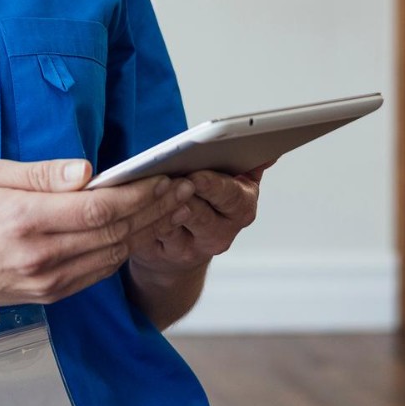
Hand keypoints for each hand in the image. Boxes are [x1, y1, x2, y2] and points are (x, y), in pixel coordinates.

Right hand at [0, 158, 194, 318]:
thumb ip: (41, 174)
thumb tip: (88, 170)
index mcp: (26, 221)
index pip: (99, 209)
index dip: (140, 194)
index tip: (166, 176)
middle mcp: (41, 257)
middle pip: (116, 233)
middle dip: (157, 209)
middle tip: (184, 187)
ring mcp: (47, 281)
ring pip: (114, 255)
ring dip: (148, 230)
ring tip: (172, 206)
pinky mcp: (50, 294)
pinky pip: (99, 271)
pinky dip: (124, 249)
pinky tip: (139, 230)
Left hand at [128, 165, 267, 277]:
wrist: (184, 246)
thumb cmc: (206, 201)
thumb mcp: (232, 182)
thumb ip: (248, 163)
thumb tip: (270, 150)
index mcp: (240, 207)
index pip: (232, 196)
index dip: (213, 186)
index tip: (197, 175)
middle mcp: (220, 233)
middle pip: (202, 215)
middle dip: (184, 196)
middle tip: (168, 181)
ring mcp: (193, 248)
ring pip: (174, 226)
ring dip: (161, 207)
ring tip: (149, 188)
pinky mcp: (165, 255)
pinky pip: (152, 236)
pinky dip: (143, 219)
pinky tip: (135, 203)